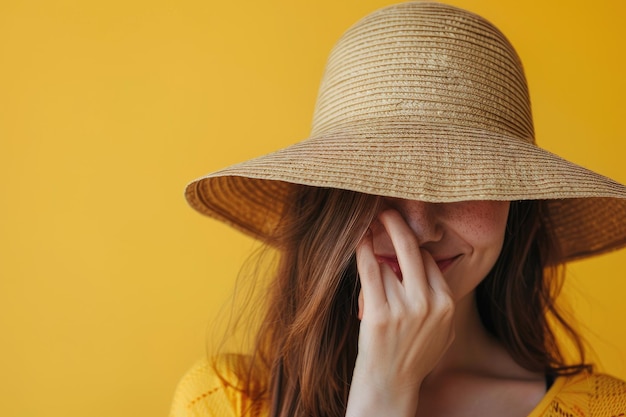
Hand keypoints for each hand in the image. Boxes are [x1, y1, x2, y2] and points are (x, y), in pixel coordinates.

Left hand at [346, 209, 454, 416]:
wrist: (390, 386)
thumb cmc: (411, 355)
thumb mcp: (440, 330)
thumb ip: (438, 299)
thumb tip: (426, 263)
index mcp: (446, 304)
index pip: (428, 261)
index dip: (411, 249)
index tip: (400, 233)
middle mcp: (428, 304)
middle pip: (412, 249)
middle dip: (397, 224)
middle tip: (386, 210)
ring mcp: (404, 309)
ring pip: (385, 263)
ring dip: (374, 259)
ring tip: (368, 257)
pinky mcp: (378, 314)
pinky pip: (369, 270)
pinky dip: (362, 250)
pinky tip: (357, 239)